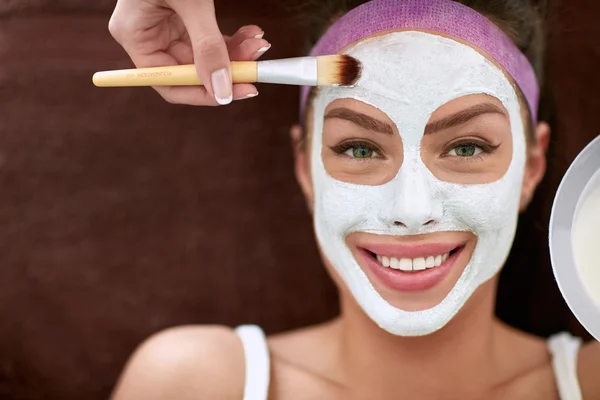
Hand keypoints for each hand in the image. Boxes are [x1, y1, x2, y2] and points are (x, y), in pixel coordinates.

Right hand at [108, 0, 269, 105]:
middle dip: (227, 69)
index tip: (235, 93)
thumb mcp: (191, 4)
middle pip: (191, 71)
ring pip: (205, 57)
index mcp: (134, 36)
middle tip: (257, 65)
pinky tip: (251, 33)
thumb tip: (222, 91)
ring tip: (259, 43)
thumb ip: (207, 47)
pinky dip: (231, 39)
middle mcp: (148, 36)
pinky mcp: (183, 18)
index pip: (168, 83)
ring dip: (235, 54)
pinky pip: (209, 39)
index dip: (202, 94)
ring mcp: (166, 27)